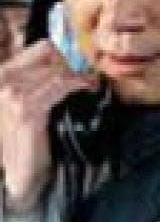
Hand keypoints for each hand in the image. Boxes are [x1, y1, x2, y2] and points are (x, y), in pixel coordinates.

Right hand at [0, 40, 98, 211]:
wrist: (20, 174)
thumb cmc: (25, 139)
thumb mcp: (27, 103)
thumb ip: (39, 81)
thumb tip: (66, 62)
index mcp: (3, 75)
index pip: (41, 48)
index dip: (64, 56)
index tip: (77, 67)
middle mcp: (4, 81)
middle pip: (49, 54)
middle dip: (72, 64)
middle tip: (86, 78)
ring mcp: (13, 97)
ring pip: (57, 70)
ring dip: (78, 76)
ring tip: (89, 84)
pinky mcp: (28, 112)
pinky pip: (59, 86)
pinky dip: (77, 84)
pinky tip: (87, 88)